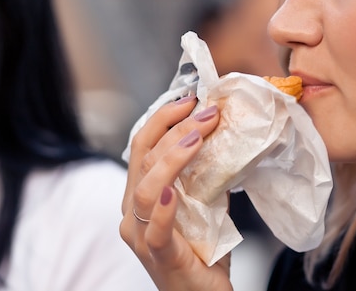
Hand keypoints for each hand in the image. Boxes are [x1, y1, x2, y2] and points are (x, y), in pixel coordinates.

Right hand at [120, 96, 232, 290]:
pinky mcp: (158, 256)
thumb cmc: (202, 252)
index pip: (141, 146)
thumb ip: (204, 177)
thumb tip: (223, 139)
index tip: (190, 99)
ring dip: (173, 156)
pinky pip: (155, 230)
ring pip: (145, 188)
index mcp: (140, 196)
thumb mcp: (203, 205)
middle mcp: (132, 213)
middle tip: (207, 112)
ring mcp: (140, 236)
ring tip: (199, 136)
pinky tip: (174, 190)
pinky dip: (164, 208)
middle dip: (175, 128)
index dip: (162, 118)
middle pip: (142, 158)